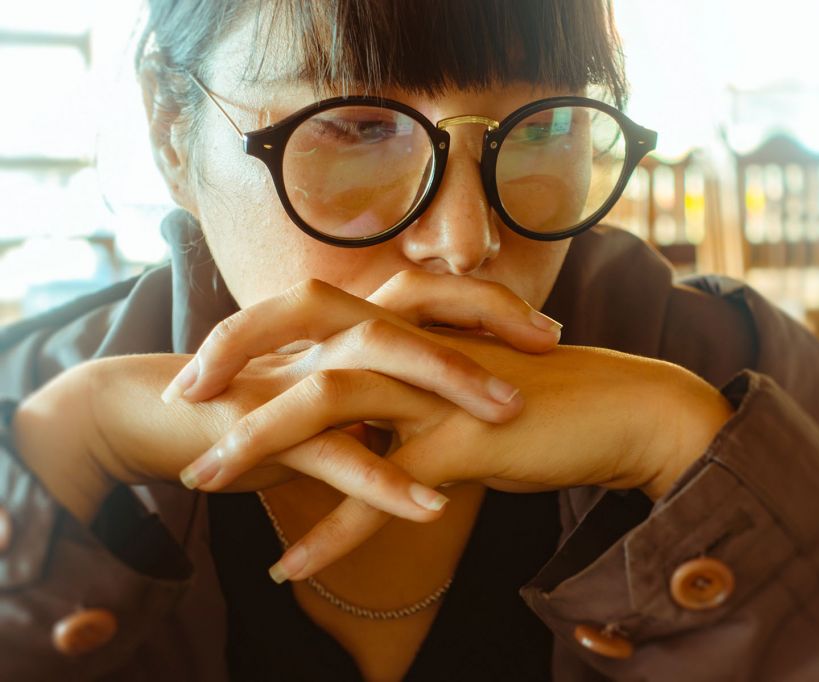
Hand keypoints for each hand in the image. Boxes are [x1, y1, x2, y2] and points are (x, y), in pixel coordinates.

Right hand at [13, 273, 561, 524]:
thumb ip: (384, 388)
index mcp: (343, 327)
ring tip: (507, 418)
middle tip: (552, 349)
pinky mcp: (264, 429)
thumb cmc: (257, 401)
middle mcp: (321, 341)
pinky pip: (330, 455)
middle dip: (482, 326)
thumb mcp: (331, 389)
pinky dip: (382, 484)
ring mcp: (291, 380)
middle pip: (407, 314)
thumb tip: (448, 401)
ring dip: (443, 390)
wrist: (159, 414)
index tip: (551, 330)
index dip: (488, 304)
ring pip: (370, 372)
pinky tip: (431, 508)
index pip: (424, 295)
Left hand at [195, 330, 733, 582]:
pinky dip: (332, 532)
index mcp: (411, 329)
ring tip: (205, 485)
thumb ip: (409, 388)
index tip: (205, 370)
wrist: (621, 411)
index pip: (314, 308)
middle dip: (234, 361)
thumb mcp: (463, 384)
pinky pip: (381, 492)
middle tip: (181, 403)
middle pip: (306, 330)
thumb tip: (363, 412)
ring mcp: (438, 391)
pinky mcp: (463, 442)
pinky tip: (289, 568)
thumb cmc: (544, 399)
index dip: (252, 331)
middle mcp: (416, 348)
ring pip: (330, 403)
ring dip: (259, 444)